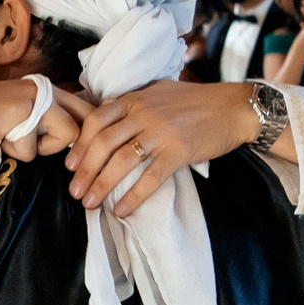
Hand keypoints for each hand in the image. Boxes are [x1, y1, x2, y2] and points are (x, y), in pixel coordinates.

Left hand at [67, 81, 263, 215]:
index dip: (80, 146)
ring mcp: (160, 132)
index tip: (70, 165)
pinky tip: (121, 210)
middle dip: (84, 171)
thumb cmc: (196, 102)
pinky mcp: (178, 151)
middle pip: (103, 144)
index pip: (96, 121)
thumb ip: (133, 106)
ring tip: (90, 204)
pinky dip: (133, 196)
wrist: (233, 108)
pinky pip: (149, 177)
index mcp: (134, 99)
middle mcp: (143, 114)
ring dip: (101, 185)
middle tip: (75, 192)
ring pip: (121, 161)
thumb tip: (107, 125)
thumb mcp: (158, 94)